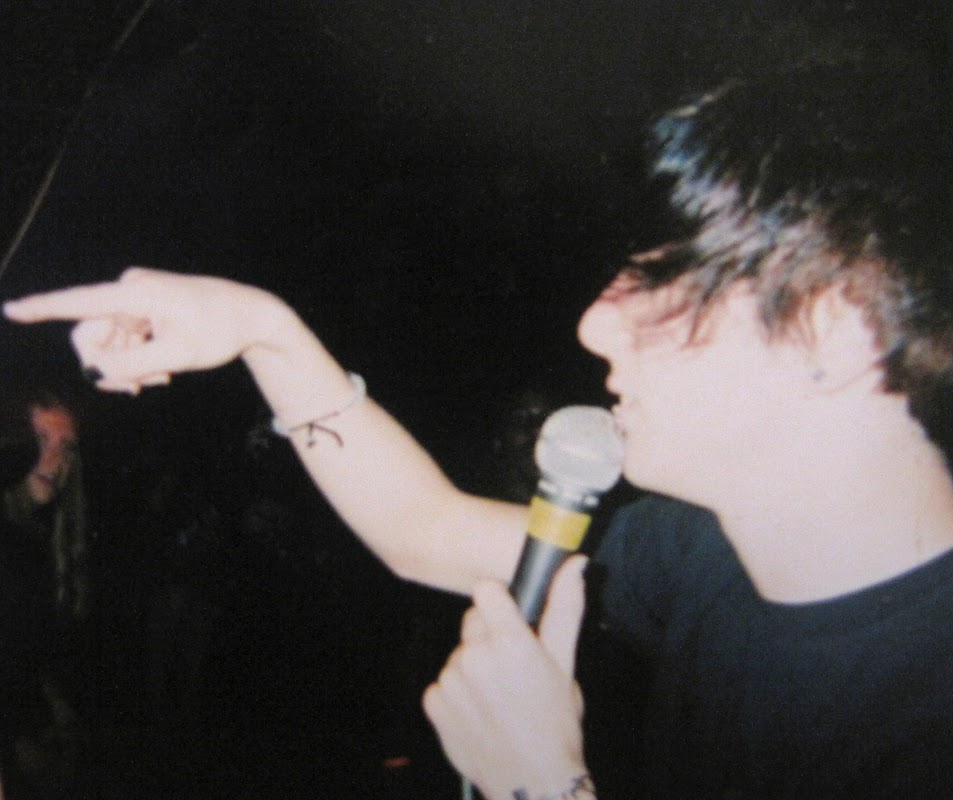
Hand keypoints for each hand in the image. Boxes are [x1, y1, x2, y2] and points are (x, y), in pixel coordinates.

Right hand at [4, 267, 290, 393]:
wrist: (252, 317)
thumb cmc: (220, 332)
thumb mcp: (177, 356)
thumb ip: (131, 365)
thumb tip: (94, 371)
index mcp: (137, 293)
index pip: (81, 302)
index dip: (43, 309)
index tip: (10, 309)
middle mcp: (130, 289)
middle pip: (91, 336)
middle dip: (110, 366)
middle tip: (139, 389)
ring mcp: (136, 298)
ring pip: (108, 343)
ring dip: (128, 367)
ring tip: (161, 378)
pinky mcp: (144, 308)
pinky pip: (124, 339)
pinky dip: (138, 358)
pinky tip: (162, 369)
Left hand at [423, 556, 589, 799]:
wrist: (532, 783)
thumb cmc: (555, 724)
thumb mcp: (566, 664)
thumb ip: (565, 608)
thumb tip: (574, 565)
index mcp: (509, 641)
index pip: (486, 591)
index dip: (500, 602)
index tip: (511, 620)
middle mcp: (474, 656)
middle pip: (473, 622)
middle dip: (490, 636)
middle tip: (512, 667)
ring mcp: (451, 680)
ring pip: (459, 653)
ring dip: (474, 667)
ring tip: (499, 696)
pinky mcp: (434, 703)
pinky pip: (443, 682)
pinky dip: (458, 693)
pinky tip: (481, 712)